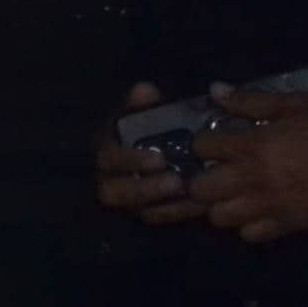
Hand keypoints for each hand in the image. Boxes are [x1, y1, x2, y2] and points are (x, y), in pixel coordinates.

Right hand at [95, 86, 212, 225]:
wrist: (171, 144)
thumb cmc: (155, 124)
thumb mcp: (147, 110)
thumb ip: (143, 102)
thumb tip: (144, 90)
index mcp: (107, 149)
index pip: (107, 159)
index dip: (129, 161)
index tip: (159, 159)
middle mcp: (110, 177)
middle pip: (113, 192)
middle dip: (144, 189)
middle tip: (177, 182)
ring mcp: (128, 198)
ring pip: (136, 209)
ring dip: (163, 204)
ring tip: (192, 194)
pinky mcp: (147, 210)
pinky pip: (158, 217)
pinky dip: (178, 212)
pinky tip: (201, 204)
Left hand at [184, 87, 307, 245]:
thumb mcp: (298, 105)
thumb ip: (253, 101)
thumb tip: (216, 91)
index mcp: (253, 145)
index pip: (202, 147)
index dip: (205, 143)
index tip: (217, 142)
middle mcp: (252, 178)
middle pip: (200, 189)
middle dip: (203, 179)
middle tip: (220, 172)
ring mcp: (268, 205)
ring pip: (219, 217)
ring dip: (223, 205)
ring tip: (237, 193)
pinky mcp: (287, 225)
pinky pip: (250, 235)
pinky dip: (250, 225)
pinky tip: (260, 211)